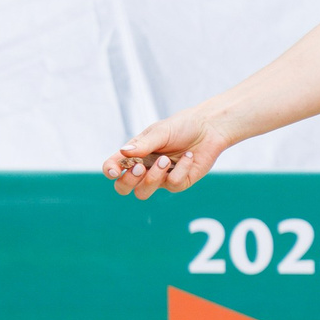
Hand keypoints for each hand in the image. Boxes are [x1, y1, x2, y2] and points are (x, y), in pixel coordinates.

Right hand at [103, 109, 231, 199]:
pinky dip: (180, 169)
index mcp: (134, 154)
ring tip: (165, 160)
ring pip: (144, 192)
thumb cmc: (181, 127)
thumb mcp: (161, 132)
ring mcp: (161, 178)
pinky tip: (188, 157)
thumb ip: (144, 144)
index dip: (110, 171)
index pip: (114, 166)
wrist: (209, 129)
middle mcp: (144, 169)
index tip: (115, 171)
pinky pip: (172, 184)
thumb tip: (124, 152)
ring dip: (153, 177)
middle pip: (123, 188)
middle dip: (129, 181)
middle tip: (140, 167)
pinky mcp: (179, 183)